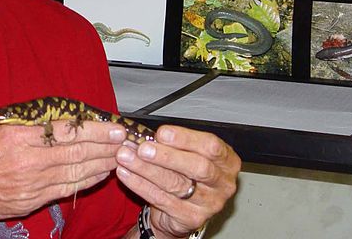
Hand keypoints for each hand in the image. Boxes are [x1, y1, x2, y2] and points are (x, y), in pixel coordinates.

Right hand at [0, 117, 127, 222]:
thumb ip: (29, 121)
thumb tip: (61, 115)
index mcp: (19, 135)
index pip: (68, 130)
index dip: (96, 128)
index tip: (114, 125)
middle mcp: (28, 160)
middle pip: (77, 151)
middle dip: (106, 145)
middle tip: (126, 140)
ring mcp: (31, 183)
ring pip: (76, 171)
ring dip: (102, 163)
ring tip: (120, 155)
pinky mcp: (31, 200)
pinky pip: (66, 189)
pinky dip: (86, 180)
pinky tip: (100, 173)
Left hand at [115, 125, 239, 238]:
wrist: (180, 207)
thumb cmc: (185, 172)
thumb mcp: (186, 153)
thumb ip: (173, 143)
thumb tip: (145, 133)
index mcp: (226, 160)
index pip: (211, 146)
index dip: (186, 138)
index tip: (162, 133)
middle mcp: (223, 183)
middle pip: (198, 168)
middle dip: (167, 156)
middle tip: (143, 148)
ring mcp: (210, 203)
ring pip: (177, 184)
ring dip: (147, 169)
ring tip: (126, 157)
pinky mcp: (192, 218)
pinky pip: (162, 200)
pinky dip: (140, 185)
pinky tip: (126, 173)